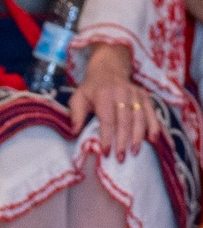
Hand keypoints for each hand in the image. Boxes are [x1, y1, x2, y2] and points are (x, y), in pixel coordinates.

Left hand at [68, 42, 158, 159]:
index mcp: (104, 94)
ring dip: (138, 137)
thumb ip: (76, 114)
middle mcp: (121, 93)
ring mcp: (135, 93)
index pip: (107, 119)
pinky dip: (153, 126)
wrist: (108, 69)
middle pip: (124, 121)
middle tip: (121, 158)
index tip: (106, 152)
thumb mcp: (78, 97)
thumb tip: (74, 132)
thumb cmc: (91, 89)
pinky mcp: (145, 95)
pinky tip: (153, 139)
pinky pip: (151, 112)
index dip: (107, 137)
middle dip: (123, 141)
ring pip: (139, 118)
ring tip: (135, 152)